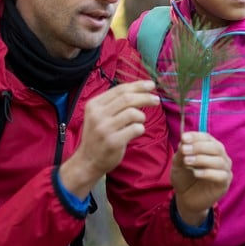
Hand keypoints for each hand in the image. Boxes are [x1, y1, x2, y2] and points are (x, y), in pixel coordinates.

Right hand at [58, 80, 159, 195]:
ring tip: (139, 121)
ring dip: (142, 116)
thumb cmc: (99, 135)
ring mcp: (105, 129)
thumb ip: (115, 103)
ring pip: (133, 113)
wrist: (88, 160)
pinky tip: (135, 132)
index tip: (151, 85)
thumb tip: (140, 88)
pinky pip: (136, 129)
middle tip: (156, 100)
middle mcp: (97, 115)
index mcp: (94, 104)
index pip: (120, 89)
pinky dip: (140, 129)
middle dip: (145, 97)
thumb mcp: (99, 115)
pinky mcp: (113, 142)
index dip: (138, 85)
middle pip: (127, 99)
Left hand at [171, 131, 232, 225]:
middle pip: (216, 147)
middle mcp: (220, 156)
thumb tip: (184, 141)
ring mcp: (224, 169)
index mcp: (210, 148)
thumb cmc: (184, 178)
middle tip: (184, 150)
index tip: (184, 138)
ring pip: (219, 161)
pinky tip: (195, 173)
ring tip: (187, 161)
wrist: (186, 198)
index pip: (207, 138)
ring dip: (202, 159)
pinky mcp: (224, 183)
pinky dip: (208, 173)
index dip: (196, 136)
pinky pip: (221, 175)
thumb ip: (181, 152)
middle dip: (199, 147)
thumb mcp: (178, 163)